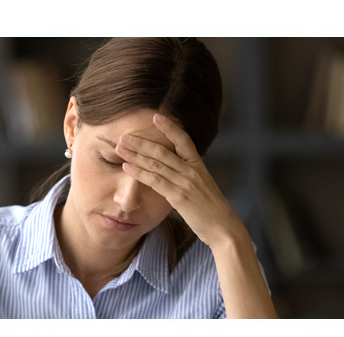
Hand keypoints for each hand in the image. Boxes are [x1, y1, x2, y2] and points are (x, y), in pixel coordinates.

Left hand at [115, 113, 247, 246]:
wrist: (223, 227)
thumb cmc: (211, 208)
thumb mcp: (203, 185)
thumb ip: (189, 174)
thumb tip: (176, 166)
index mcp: (199, 165)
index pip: (183, 140)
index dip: (170, 127)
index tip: (156, 116)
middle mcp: (192, 170)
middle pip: (163, 151)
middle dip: (141, 142)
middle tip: (124, 136)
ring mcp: (185, 183)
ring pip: (156, 164)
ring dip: (135, 155)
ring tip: (120, 148)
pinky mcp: (179, 197)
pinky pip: (155, 181)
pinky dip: (139, 173)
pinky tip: (127, 167)